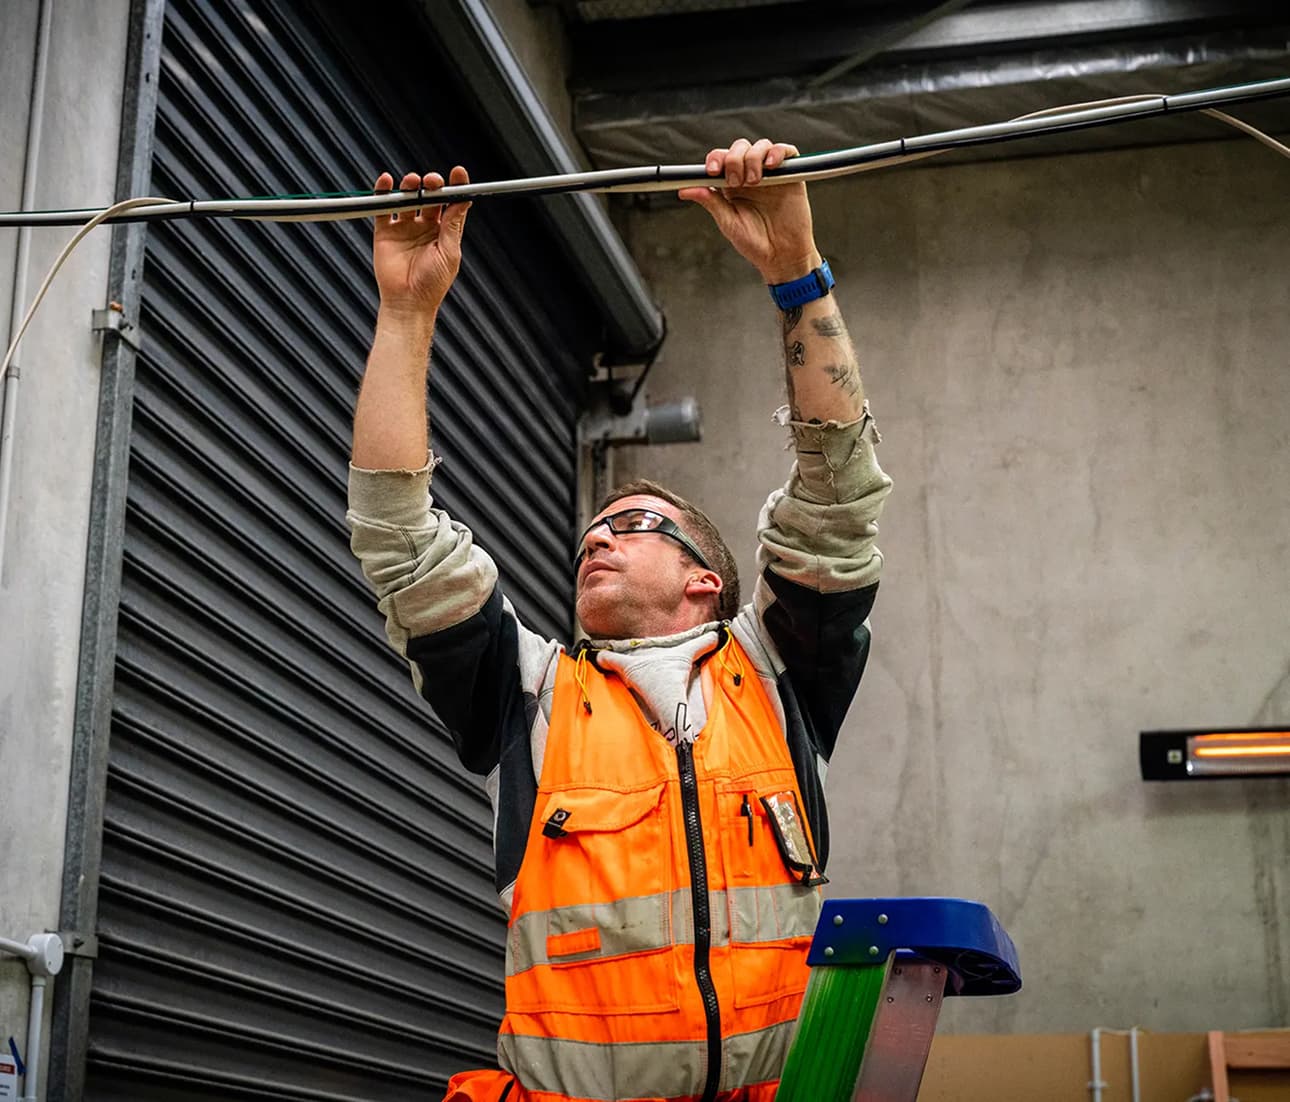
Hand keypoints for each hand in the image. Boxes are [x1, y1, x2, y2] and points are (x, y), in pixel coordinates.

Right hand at [372, 167, 471, 317]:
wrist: (408, 302)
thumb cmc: (432, 284)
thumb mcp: (449, 253)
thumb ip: (453, 225)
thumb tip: (464, 201)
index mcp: (444, 232)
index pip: (451, 203)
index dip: (455, 187)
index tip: (458, 173)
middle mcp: (425, 226)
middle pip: (429, 196)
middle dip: (432, 185)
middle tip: (433, 181)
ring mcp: (405, 227)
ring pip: (407, 198)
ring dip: (410, 186)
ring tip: (413, 182)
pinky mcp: (386, 231)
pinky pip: (383, 207)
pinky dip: (383, 192)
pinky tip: (386, 182)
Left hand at [678, 139, 818, 284]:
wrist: (783, 256)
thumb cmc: (755, 242)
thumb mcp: (728, 222)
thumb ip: (710, 202)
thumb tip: (685, 190)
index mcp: (732, 185)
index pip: (721, 160)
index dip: (716, 159)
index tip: (712, 171)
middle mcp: (750, 175)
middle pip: (739, 148)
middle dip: (734, 160)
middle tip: (736, 182)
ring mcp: (770, 174)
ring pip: (760, 146)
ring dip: (753, 158)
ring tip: (754, 181)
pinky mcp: (791, 174)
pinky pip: (785, 151)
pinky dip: (777, 152)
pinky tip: (771, 165)